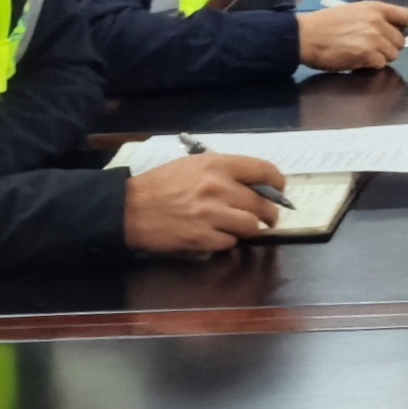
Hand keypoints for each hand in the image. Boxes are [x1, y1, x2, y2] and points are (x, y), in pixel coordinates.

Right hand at [126, 153, 286, 252]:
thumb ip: (223, 171)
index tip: (278, 190)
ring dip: (250, 228)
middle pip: (262, 204)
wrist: (128, 209)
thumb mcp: (192, 165)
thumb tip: (253, 183)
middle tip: (267, 217)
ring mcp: (211, 215)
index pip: (264, 171)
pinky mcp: (203, 238)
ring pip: (251, 226)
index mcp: (217, 165)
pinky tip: (217, 235)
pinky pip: (231, 242)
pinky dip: (228, 241)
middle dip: (269, 213)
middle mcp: (218, 188)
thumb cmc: (160, 184)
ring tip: (242, 227)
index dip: (277, 183)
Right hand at [298, 1, 407, 71]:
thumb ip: (373, 19)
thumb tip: (388, 30)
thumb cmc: (325, 24)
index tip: (392, 34)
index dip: (402, 28)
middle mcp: (379, 22)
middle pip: (400, 41)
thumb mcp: (353, 12)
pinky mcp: (368, 55)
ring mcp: (375, 39)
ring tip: (362, 55)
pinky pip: (380, 64)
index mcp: (375, 8)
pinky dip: (370, 66)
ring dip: (379, 58)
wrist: (305, 36)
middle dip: (388, 47)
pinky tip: (357, 62)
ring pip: (392, 55)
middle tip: (371, 49)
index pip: (406, 16)